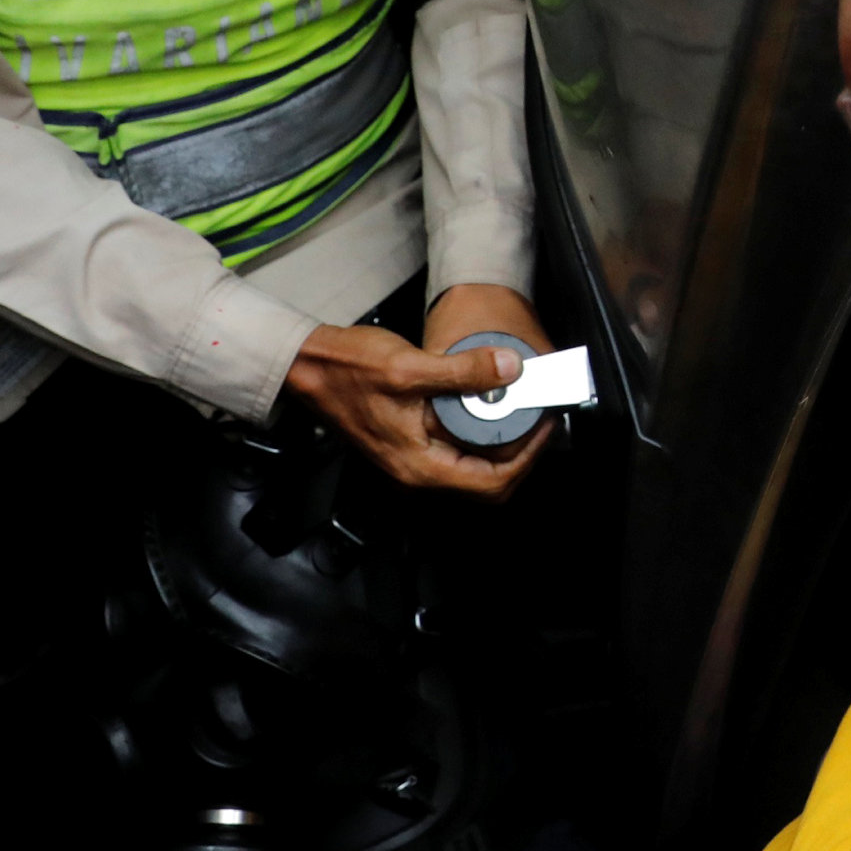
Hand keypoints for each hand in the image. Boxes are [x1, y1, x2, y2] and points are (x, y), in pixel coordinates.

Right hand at [281, 320, 527, 493]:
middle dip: (520, 452)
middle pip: (487, 481)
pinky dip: (479, 432)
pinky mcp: (410, 443)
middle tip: (539, 417)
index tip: (544, 425)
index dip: (527, 456)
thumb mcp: (410, 367)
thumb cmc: (347, 370)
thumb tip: (510, 369)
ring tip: (522, 409)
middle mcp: (417, 472)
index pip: (491, 483)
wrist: (306, 368)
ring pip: (473, 466)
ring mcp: (413, 460)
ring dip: (501, 442)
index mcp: (420, 466)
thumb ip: (463, 371)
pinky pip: (456, 449)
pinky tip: (488, 403)